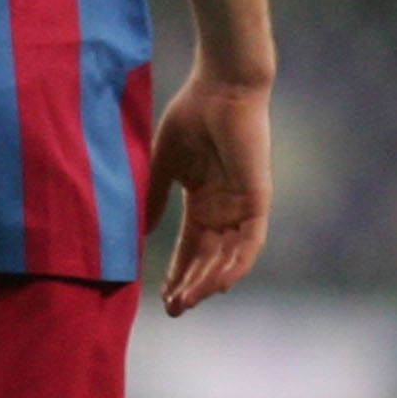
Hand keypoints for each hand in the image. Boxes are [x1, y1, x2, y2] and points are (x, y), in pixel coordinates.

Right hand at [144, 71, 271, 316]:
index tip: (160, 297)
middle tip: (173, 309)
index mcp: (203, 202)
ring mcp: (243, 206)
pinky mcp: (258, 198)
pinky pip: (250, 242)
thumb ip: (153, 197)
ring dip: (209, 281)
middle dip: (191, 285)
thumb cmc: (190, 117)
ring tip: (187, 301)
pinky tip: (220, 285)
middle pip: (209, 259)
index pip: (191, 247)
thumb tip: (138, 233)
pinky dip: (236, 264)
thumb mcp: (163, 164)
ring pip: (229, 256)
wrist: (219, 88)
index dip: (176, 272)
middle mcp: (225, 209)